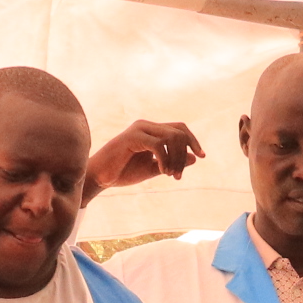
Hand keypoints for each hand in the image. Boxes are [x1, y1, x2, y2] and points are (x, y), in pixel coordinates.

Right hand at [81, 119, 203, 196]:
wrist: (100, 177)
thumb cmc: (123, 172)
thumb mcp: (154, 169)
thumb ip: (173, 162)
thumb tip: (195, 158)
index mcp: (151, 130)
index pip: (179, 129)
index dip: (193, 141)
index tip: (202, 156)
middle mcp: (146, 126)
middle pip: (179, 131)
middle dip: (185, 154)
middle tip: (179, 175)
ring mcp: (139, 129)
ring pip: (172, 137)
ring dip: (176, 158)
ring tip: (171, 174)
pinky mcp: (132, 137)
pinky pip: (158, 145)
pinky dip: (164, 159)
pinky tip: (162, 171)